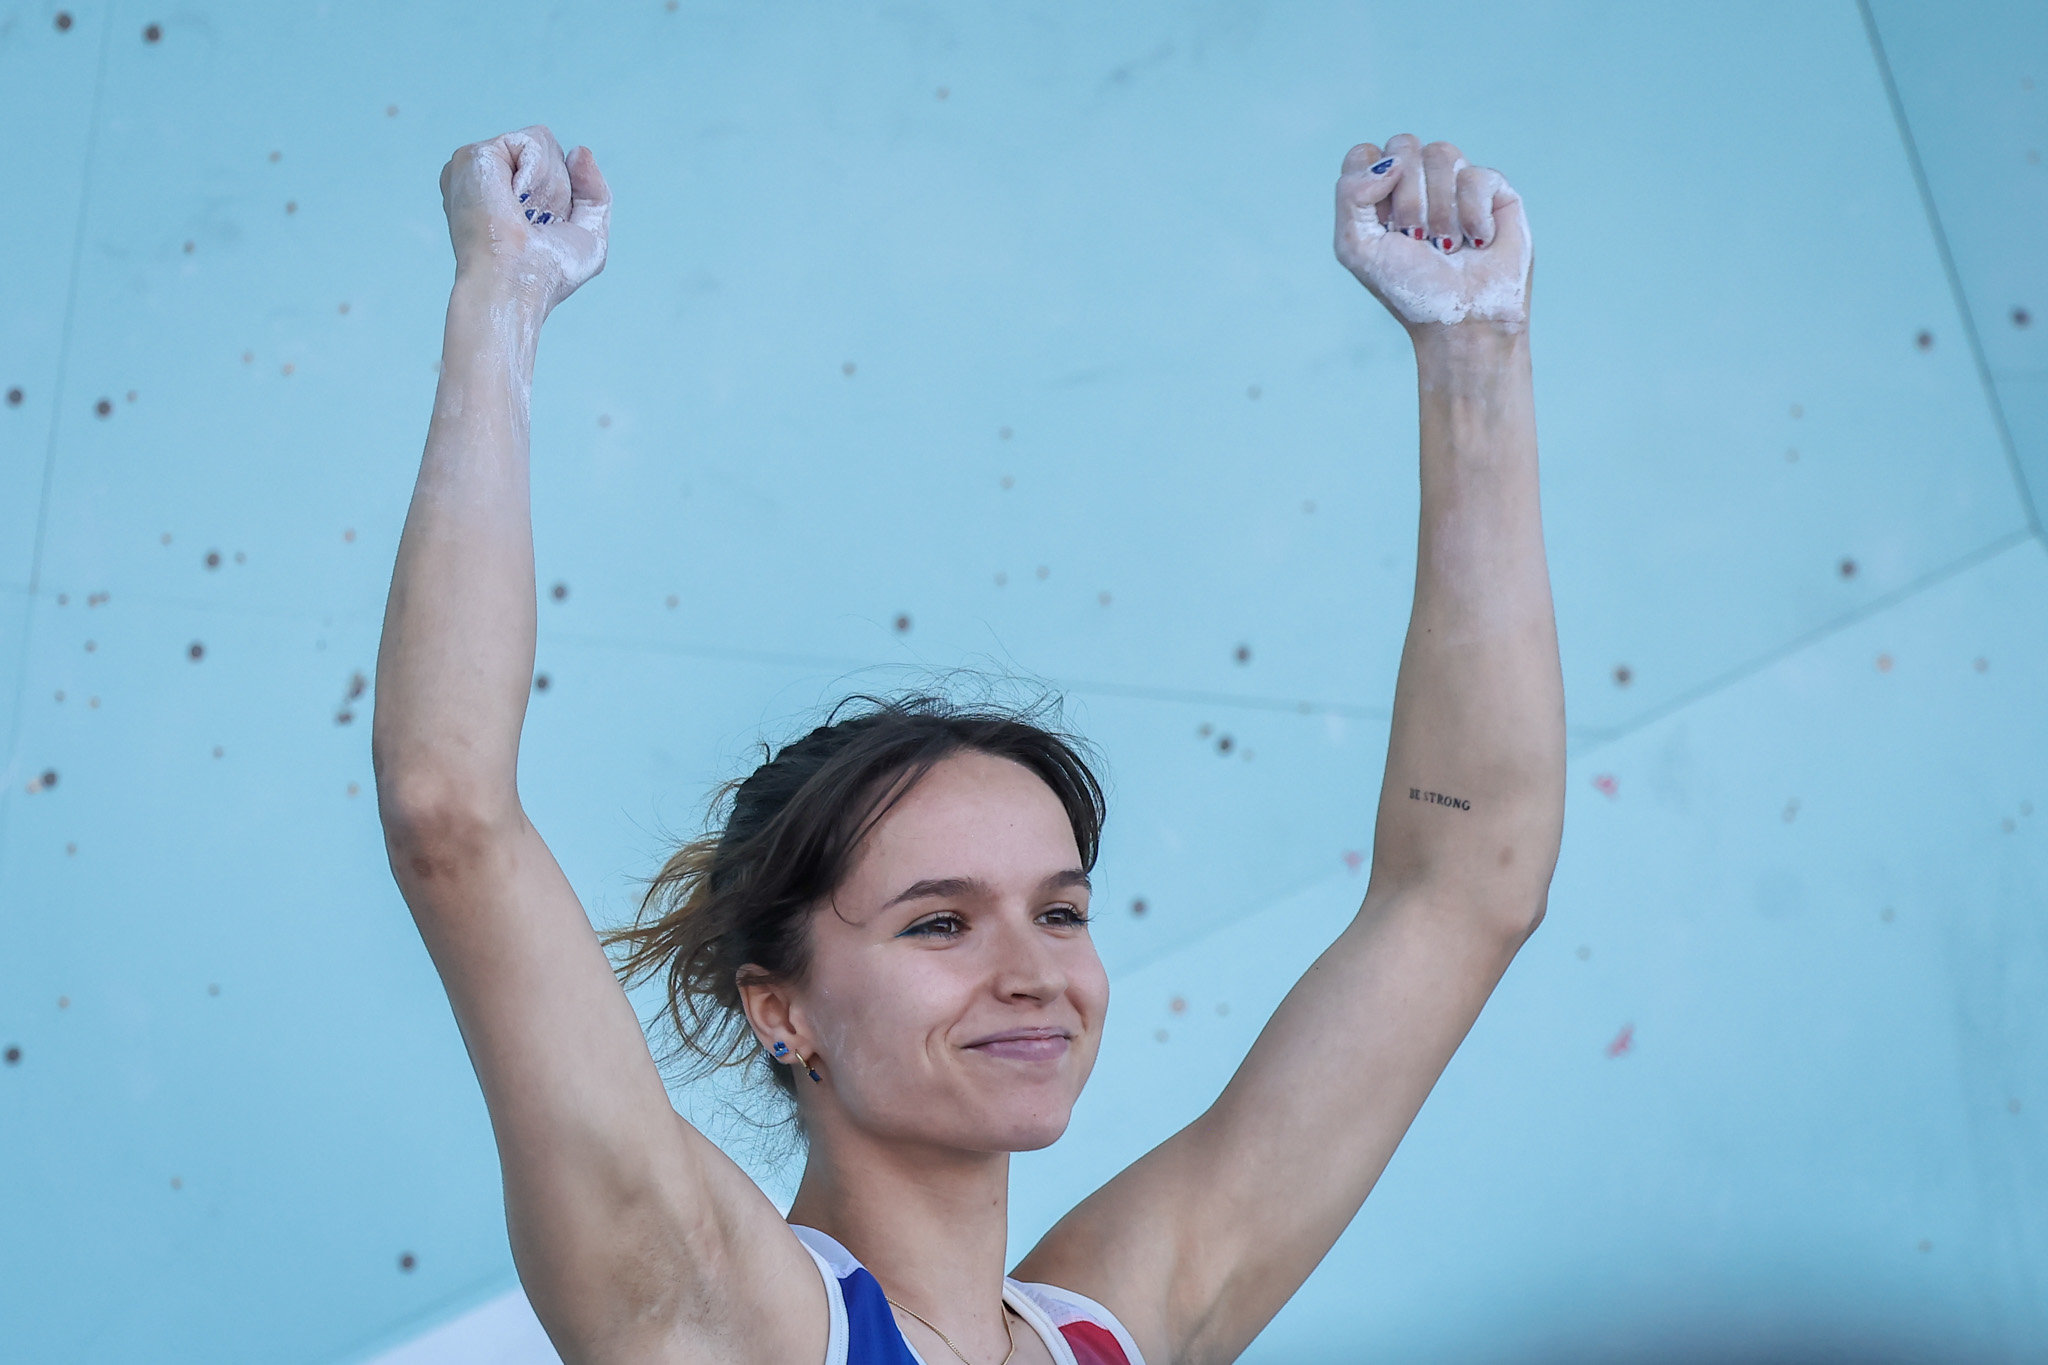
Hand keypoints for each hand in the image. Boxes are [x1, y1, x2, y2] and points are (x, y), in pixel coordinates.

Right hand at [439, 125, 610, 313]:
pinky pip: (533, 140)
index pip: (555, 170)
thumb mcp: (589, 235)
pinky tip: (515, 198)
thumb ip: (595, 193)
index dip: (564, 198)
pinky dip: (537, 172)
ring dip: (550, 185)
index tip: (546, 230)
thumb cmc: (547, 274)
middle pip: (552, 154)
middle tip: (534, 224)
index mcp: (506, 197)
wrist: (514, 283)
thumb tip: (578, 150)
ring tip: (524, 213)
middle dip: (559, 190)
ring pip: (544, 143)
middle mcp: (489, 179)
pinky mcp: (473, 155)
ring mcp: (478, 166)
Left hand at [1333, 134, 1531, 334]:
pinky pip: (1476, 175)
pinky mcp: (1493, 189)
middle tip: (1416, 240)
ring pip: (1441, 154)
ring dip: (1440, 212)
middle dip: (1408, 201)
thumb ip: (1350, 194)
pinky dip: (1472, 217)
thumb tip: (1391, 162)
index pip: (1365, 154)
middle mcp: (1416, 181)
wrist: (1461, 321)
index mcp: (1378, 193)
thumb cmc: (1407, 289)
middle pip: (1403, 146)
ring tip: (1447, 247)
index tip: (1382, 225)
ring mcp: (1454, 182)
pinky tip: (1477, 243)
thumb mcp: (1356, 248)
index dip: (1371, 184)